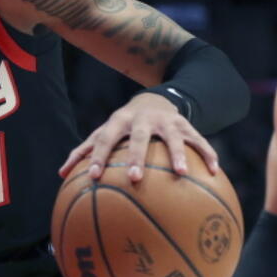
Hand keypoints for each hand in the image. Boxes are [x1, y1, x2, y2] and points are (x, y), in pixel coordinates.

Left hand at [60, 92, 219, 181]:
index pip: (105, 139)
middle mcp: (144, 119)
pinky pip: (200, 140)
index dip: (99, 156)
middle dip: (136, 156)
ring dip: (177, 154)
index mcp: (119, 122)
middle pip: (139, 137)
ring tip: (182, 174)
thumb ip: (85, 151)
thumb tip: (60, 175)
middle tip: (133, 178)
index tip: (94, 177)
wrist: (156, 99)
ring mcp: (168, 121)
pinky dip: (208, 154)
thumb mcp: (104, 132)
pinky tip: (216, 173)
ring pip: (174, 137)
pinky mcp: (187, 125)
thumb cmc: (123, 126)